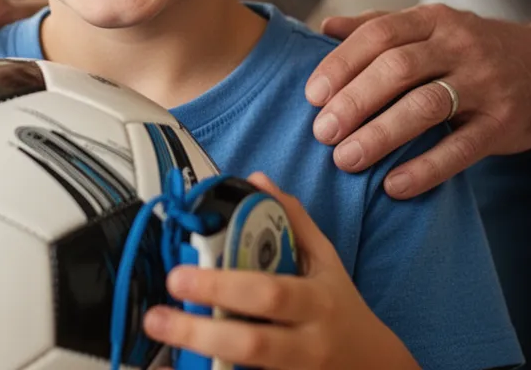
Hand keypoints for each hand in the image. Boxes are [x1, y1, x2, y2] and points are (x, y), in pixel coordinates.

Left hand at [144, 173, 417, 369]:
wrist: (374, 366)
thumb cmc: (340, 305)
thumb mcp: (325, 260)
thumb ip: (292, 219)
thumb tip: (255, 179)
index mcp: (316, 302)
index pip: (269, 294)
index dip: (222, 287)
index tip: (179, 275)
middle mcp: (307, 344)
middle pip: (252, 344)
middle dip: (200, 330)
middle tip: (156, 314)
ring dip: (200, 358)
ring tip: (162, 340)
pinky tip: (180, 367)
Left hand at [306, 4, 530, 198]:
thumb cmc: (471, 50)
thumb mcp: (430, 27)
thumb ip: (377, 26)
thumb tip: (322, 27)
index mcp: (433, 20)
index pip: (380, 34)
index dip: (342, 64)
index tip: (311, 95)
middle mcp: (459, 46)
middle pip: (398, 68)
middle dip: (354, 101)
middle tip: (321, 132)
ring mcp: (485, 84)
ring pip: (426, 107)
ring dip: (380, 135)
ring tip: (345, 160)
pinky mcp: (504, 123)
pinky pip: (461, 148)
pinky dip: (425, 169)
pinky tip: (394, 186)